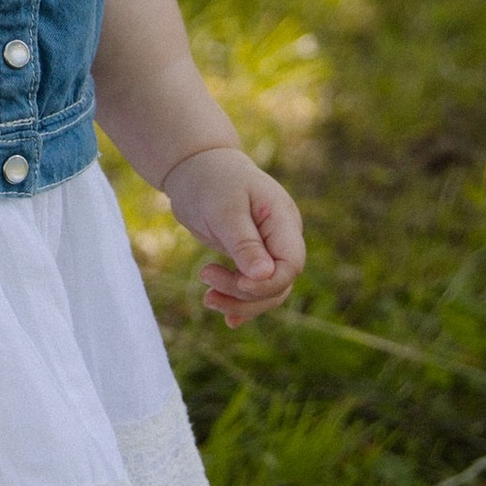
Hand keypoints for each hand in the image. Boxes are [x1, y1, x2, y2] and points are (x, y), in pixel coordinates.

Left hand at [162, 144, 304, 327]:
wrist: (195, 166)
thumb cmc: (211, 180)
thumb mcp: (224, 210)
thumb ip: (245, 243)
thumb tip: (264, 275)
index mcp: (283, 220)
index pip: (291, 265)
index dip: (266, 283)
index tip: (235, 280)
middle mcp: (281, 237)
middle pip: (279, 284)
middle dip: (245, 294)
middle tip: (206, 279)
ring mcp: (268, 248)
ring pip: (266, 291)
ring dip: (239, 301)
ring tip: (207, 297)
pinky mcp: (250, 257)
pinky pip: (253, 287)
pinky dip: (240, 303)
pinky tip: (227, 318)